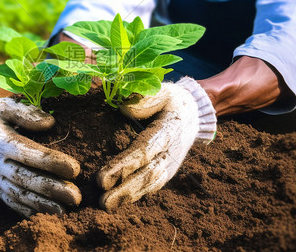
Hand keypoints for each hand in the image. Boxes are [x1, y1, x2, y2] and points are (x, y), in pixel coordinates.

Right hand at [0, 97, 81, 216]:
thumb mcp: (2, 106)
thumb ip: (25, 112)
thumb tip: (50, 122)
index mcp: (2, 142)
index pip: (29, 154)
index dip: (52, 162)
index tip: (75, 169)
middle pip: (26, 179)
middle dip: (52, 189)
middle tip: (76, 197)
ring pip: (19, 194)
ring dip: (42, 204)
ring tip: (64, 210)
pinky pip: (10, 202)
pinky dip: (26, 209)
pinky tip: (45, 214)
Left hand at [97, 77, 216, 209]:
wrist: (193, 112)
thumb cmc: (171, 100)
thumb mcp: (162, 90)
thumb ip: (146, 97)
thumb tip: (124, 107)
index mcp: (170, 130)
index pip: (144, 150)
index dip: (124, 166)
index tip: (103, 178)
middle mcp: (172, 151)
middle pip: (148, 174)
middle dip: (124, 189)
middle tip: (102, 201)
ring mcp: (170, 164)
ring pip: (151, 184)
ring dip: (128, 197)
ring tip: (106, 206)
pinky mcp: (166, 171)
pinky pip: (152, 186)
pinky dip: (136, 195)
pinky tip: (118, 203)